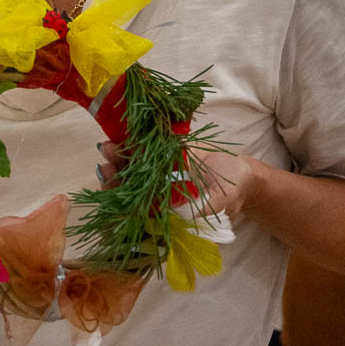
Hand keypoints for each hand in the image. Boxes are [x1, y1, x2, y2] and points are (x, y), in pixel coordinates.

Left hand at [96, 142, 254, 220]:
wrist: (239, 173)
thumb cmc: (233, 193)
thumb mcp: (221, 203)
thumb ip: (202, 208)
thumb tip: (178, 210)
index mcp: (165, 211)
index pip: (135, 209)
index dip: (120, 200)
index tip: (110, 186)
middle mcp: (157, 193)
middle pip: (128, 187)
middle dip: (114, 176)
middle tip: (106, 163)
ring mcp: (159, 173)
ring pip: (132, 167)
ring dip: (118, 158)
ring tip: (108, 147)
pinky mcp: (164, 154)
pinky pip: (145, 148)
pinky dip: (132, 141)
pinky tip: (121, 134)